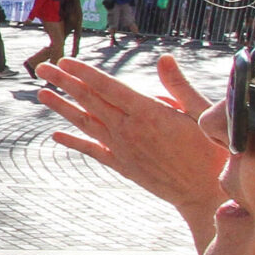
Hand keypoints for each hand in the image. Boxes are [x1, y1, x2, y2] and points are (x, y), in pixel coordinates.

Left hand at [32, 54, 226, 246]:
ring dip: (62, 108)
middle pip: (90, 101)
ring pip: (86, 124)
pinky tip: (57, 135)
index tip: (65, 60)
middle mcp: (129, 130)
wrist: (206, 194)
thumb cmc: (211, 151)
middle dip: (64, 83)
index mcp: (148, 113)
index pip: (108, 87)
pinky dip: (74, 141)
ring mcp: (122, 149)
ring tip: (42, 95)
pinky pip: (93, 151)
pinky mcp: (123, 165)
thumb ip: (179, 86)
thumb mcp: (202, 114)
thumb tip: (164, 59)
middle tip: (42, 68)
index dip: (84, 73)